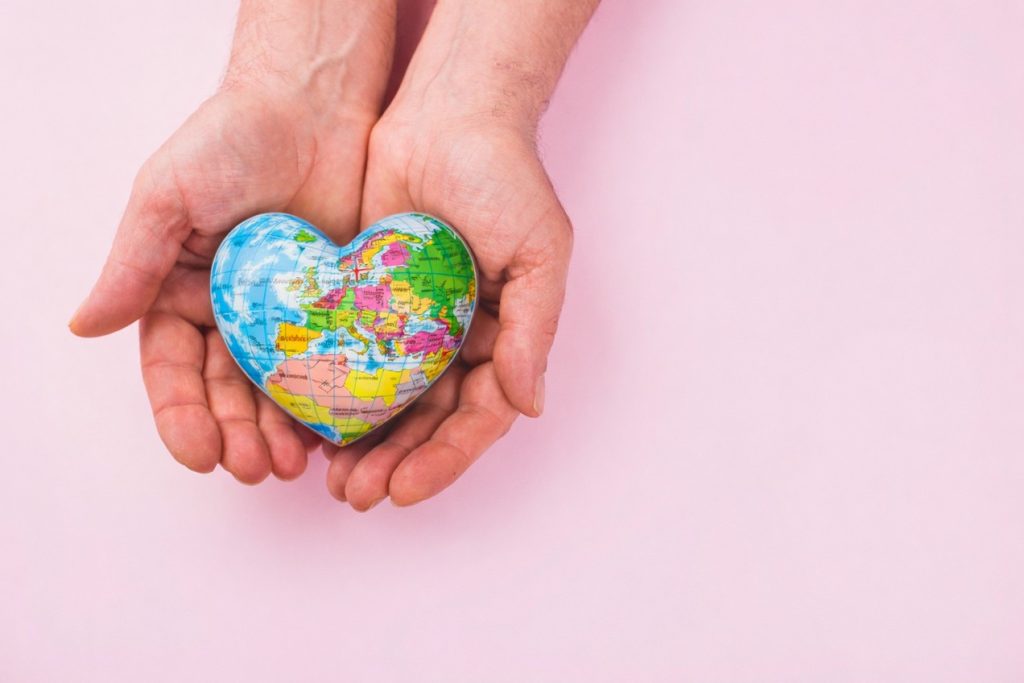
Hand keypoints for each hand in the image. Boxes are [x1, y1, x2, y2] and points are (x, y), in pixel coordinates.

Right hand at [71, 1, 394, 483]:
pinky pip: (335, 361)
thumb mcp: (167, 197)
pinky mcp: (337, 306)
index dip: (182, 416)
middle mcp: (232, 312)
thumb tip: (83, 327)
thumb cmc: (229, 139)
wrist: (312, 104)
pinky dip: (333, 398)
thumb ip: (134, 264)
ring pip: (281, 388)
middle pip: (228, 391)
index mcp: (182, 294)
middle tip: (256, 469)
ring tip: (295, 464)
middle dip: (238, 434)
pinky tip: (342, 430)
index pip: (174, 370)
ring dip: (283, 430)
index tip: (200, 457)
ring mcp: (288, 314)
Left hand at [324, 114, 572, 508]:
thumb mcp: (540, 251)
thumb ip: (536, 329)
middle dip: (394, 463)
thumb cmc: (506, 178)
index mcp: (503, 340)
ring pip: (384, 402)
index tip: (405, 489)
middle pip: (426, 423)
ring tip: (328, 478)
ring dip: (360, 444)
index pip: (477, 418)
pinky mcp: (366, 301)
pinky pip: (347, 356)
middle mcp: (456, 343)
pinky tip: (304, 422)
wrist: (445, 113)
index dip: (445, 460)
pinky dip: (330, 392)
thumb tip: (528, 406)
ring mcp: (409, 326)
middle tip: (355, 495)